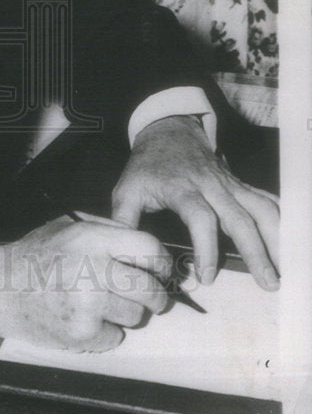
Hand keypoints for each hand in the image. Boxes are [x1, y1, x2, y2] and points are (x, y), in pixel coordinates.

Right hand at [0, 217, 170, 351]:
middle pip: (150, 289)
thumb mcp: (68, 226)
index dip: (162, 262)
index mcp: (91, 239)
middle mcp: (92, 269)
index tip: (162, 271)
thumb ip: (106, 229)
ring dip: (127, 313)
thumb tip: (147, 246)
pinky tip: (85, 318)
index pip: (149, 249)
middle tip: (151, 297)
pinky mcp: (81, 332)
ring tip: (103, 304)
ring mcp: (87, 304)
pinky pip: (115, 337)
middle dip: (157, 297)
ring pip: (136, 316)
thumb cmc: (34, 255)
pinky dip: (105, 332)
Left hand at [111, 115, 279, 289]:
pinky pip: (266, 199)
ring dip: (276, 237)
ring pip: (260, 208)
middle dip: (256, 251)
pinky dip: (281, 218)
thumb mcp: (127, 189)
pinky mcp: (240, 184)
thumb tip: (124, 254)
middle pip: (239, 217)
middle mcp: (211, 185)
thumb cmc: (147, 166)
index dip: (206, 248)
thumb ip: (124, 221)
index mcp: (182, 188)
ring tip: (285, 267)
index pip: (200, 217)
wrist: (167, 131)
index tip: (207, 277)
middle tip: (268, 282)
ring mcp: (230, 184)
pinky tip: (289, 241)